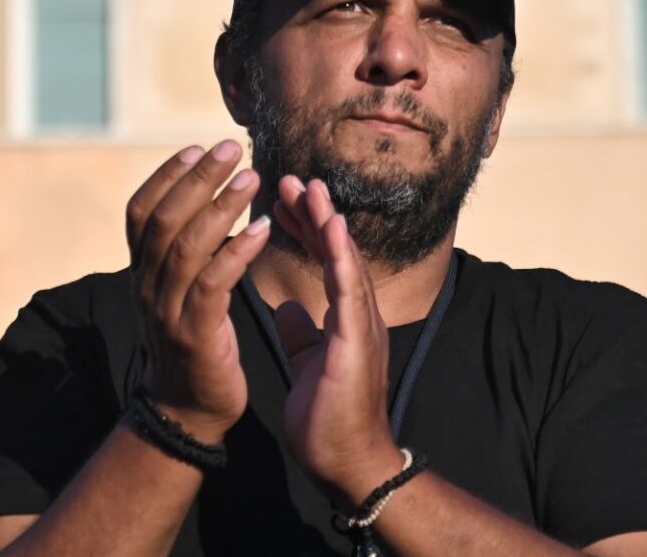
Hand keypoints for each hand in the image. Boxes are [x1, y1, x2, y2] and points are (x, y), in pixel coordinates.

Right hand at [126, 140, 270, 442]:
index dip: (165, 175)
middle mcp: (146, 284)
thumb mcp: (181, 288)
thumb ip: (187, 248)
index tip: (196, 147)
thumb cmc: (196, 337)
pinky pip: (214, 282)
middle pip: (165, 218)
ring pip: (188, 245)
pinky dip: (238, 251)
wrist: (191, 407)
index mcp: (142, 270)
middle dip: (198, 178)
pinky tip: (264, 229)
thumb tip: (209, 200)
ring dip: (222, 206)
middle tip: (231, 149)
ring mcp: (166, 309)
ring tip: (252, 177)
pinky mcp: (194, 332)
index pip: (141, 211)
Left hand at [273, 176, 401, 505]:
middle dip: (313, 214)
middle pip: (335, 252)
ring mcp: (362, 325)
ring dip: (327, 221)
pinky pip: (349, 290)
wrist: (348, 466)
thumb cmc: (330, 418)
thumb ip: (303, 331)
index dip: (306, 229)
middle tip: (292, 180)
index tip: (284, 202)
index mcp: (343, 318)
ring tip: (309, 187)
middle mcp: (357, 314)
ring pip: (346, 261)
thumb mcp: (309, 362)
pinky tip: (331, 225)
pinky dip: (341, 255)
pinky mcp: (359, 341)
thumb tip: (289, 307)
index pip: (324, 262)